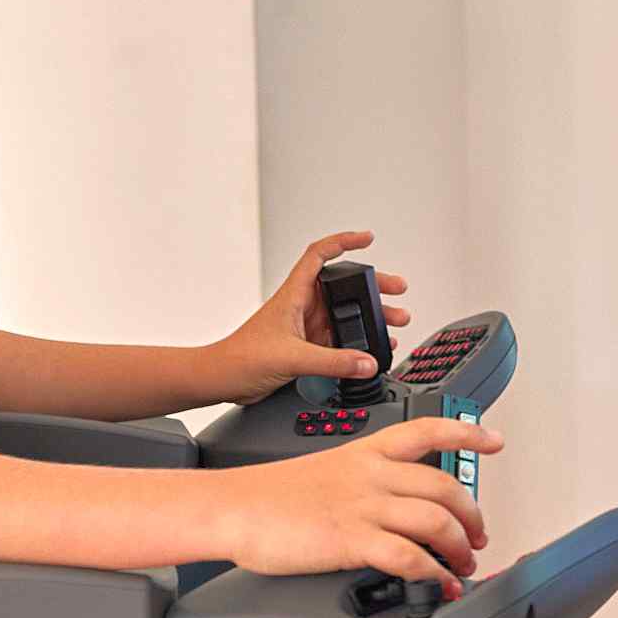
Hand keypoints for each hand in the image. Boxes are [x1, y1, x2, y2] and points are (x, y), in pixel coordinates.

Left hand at [203, 230, 412, 405]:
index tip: (367, 238)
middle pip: (343, 287)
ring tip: (394, 321)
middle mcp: (301, 306)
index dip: (343, 242)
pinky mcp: (306, 347)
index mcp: (293, 294)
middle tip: (396, 289)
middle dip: (372, 286)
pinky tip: (371, 349)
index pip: (319, 255)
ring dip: (369, 316)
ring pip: (345, 314)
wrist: (222, 379)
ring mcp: (305, 326)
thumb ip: (333, 362)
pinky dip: (358, 342)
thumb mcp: (292, 357)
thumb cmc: (240, 357)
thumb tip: (366, 362)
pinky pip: (339, 339)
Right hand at [220, 418, 502, 598]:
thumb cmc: (271, 495)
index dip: (466, 435)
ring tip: (462, 566)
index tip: (493, 441)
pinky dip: (433, 573)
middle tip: (477, 537)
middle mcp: (371, 475)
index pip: (427, 430)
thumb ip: (363, 483)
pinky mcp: (352, 540)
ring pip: (436, 520)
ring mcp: (363, 506)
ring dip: (459, 547)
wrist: (234, 507)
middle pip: (445, 486)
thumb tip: (390, 508)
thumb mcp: (327, 472)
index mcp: (366, 452)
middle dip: (472, 515)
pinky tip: (439, 584)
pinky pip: (409, 556)